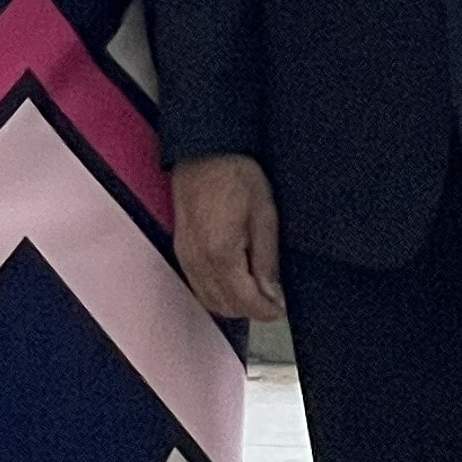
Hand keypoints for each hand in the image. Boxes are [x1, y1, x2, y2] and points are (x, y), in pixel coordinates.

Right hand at [173, 153, 284, 323]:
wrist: (203, 151)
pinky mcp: (181, 252)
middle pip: (225, 307)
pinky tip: (232, 281)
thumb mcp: (265, 213)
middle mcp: (198, 263)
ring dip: (233, 305)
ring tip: (255, 291)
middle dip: (250, 310)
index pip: (245, 302)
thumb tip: (272, 295)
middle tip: (272, 299)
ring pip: (209, 302)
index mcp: (221, 254)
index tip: (280, 309)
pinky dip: (216, 294)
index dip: (266, 310)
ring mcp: (186, 259)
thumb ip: (267, 259)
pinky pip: (198, 287)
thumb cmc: (236, 175)